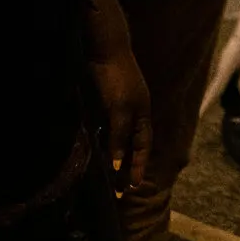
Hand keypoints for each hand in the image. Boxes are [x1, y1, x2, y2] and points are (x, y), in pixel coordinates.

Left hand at [88, 49, 151, 190]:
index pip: (142, 147)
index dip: (139, 166)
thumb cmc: (116, 80)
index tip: (134, 187)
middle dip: (128, 166)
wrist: (104, 52)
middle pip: (132, 145)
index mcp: (142, 115)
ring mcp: (118, 109)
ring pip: (118, 138)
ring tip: (108, 175)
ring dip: (114, 155)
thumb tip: (117, 164)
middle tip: (120, 188)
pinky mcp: (103, 104)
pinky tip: (97, 150)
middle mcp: (132, 114)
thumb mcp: (119, 110)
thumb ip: (119, 136)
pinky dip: (104, 141)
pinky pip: (106, 129)